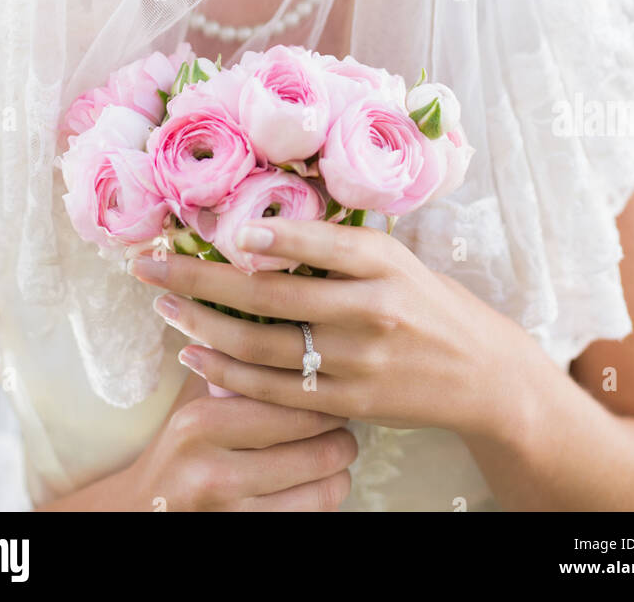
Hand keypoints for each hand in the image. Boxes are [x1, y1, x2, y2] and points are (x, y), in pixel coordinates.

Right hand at [38, 383, 356, 511]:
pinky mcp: (245, 536)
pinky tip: (316, 484)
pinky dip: (325, 499)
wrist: (140, 513)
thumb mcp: (194, 403)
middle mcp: (215, 471)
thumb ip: (233, 366)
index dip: (327, 395)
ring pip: (327, 489)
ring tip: (334, 454)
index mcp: (203, 423)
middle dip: (342, 435)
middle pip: (320, 448)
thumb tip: (288, 315)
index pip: (295, 403)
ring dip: (339, 471)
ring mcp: (231, 513)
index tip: (333, 387)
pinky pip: (315, 517)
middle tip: (342, 423)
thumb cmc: (179, 448)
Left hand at [129, 217, 520, 435]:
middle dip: (202, 279)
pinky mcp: (349, 402)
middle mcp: (372, 309)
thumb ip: (338, 248)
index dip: (276, 237)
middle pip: (274, 294)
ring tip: (165, 309)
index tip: (231, 231)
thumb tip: (258, 232)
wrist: (481, 374)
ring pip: (265, 346)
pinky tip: (195, 359)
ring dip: (205, 327)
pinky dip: (230, 374)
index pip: (324, 243)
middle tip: (152, 266)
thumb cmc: (428, 304)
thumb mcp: (396, 261)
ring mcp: (359, 361)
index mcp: (385, 263)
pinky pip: (276, 389)